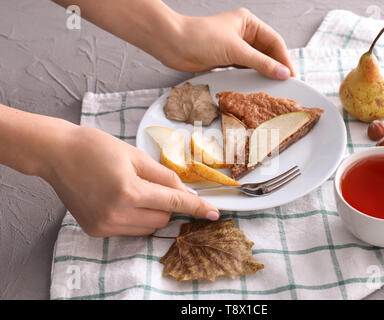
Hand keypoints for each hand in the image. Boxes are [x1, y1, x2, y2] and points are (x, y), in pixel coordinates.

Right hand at [44, 125, 219, 236]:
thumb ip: (164, 177)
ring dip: (152, 211)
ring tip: (134, 190)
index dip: (197, 207)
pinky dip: (135, 217)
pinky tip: (121, 199)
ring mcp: (105, 225)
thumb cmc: (95, 147)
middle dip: (167, 203)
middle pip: (163, 217)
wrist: (57, 154)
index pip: (173, 202)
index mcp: (129, 191)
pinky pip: (130, 229)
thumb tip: (186, 192)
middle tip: (152, 184)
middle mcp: (117, 213)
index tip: (214, 213)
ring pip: (148, 227)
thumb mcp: (135, 156)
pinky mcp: (96, 230)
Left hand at [159, 8, 295, 79]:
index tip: (291, 75)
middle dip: (275, 66)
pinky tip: (256, 85)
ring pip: (255, 61)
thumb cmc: (200, 38)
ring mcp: (233, 47)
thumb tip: (282, 73)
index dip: (284, 59)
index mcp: (248, 23)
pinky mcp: (224, 60)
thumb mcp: (235, 50)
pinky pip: (243, 69)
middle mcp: (242, 33)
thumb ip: (260, 63)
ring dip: (263, 72)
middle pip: (266, 52)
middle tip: (285, 84)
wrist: (172, 44)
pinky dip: (251, 76)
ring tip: (273, 86)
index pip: (274, 41)